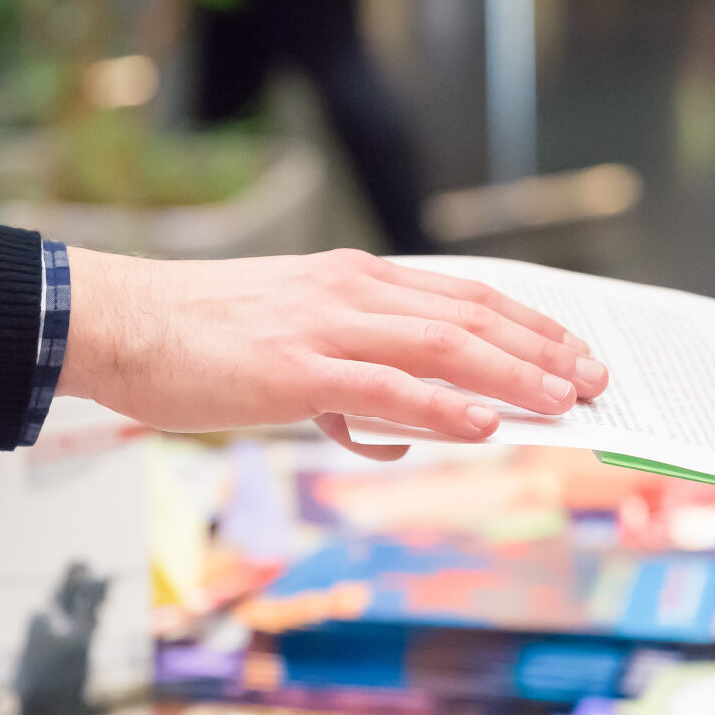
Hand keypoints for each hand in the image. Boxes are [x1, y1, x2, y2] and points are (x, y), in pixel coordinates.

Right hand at [58, 249, 607, 457]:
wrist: (120, 321)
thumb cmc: (195, 339)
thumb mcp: (285, 347)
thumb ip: (344, 385)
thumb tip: (385, 434)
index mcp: (352, 280)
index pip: (461, 294)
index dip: (526, 321)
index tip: (571, 348)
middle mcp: (351, 291)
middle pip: (471, 314)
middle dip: (542, 348)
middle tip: (594, 379)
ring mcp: (327, 326)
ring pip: (444, 345)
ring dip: (513, 375)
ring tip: (564, 402)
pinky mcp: (297, 368)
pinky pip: (386, 386)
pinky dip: (443, 404)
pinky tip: (484, 424)